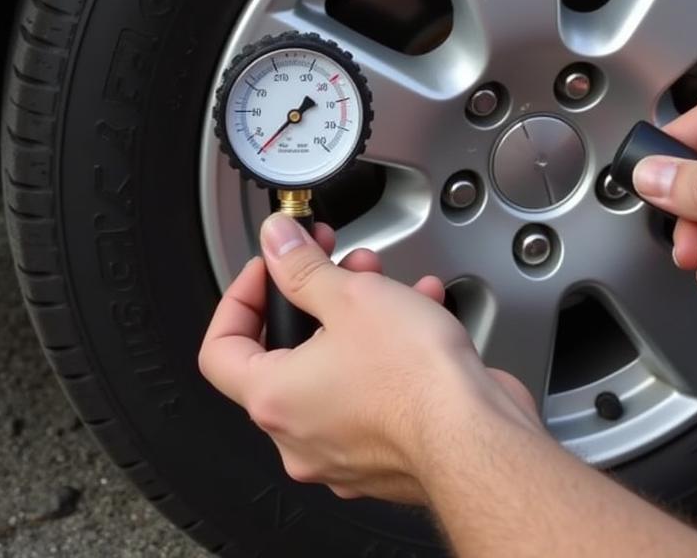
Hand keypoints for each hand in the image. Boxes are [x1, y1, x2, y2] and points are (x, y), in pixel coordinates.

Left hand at [198, 217, 538, 503]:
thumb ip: (304, 265)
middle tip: (340, 267)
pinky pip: (374, 393)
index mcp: (273, 399)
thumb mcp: (352, 296)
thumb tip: (276, 241)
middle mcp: (298, 435)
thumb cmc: (415, 382)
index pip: (220, 348)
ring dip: (360, 319)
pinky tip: (422, 316)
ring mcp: (341, 450)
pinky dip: (391, 353)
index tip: (270, 270)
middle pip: (285, 354)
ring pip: (336, 370)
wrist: (476, 436)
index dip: (241, 297)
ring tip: (391, 287)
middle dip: (318, 297)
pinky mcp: (384, 454)